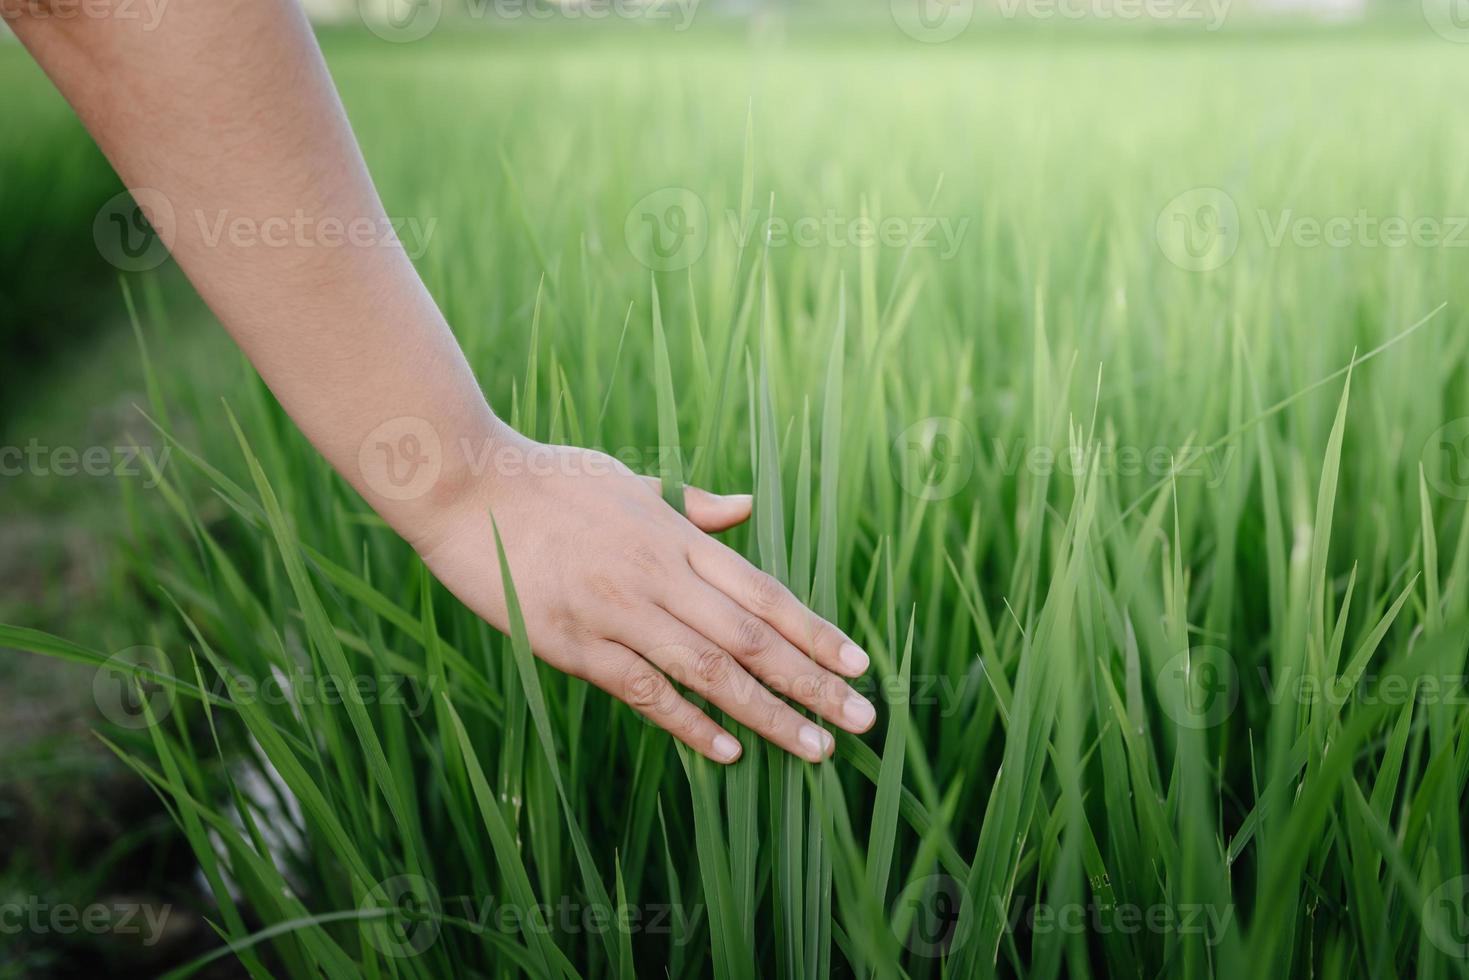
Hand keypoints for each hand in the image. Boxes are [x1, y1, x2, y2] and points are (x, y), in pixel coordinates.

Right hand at [414, 429, 874, 763]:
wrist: (465, 486)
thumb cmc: (548, 481)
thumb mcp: (629, 482)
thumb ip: (691, 505)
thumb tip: (747, 506)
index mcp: (675, 537)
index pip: (764, 593)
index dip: (816, 633)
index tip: (859, 665)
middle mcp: (658, 576)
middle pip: (752, 639)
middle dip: (814, 684)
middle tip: (864, 721)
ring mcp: (617, 613)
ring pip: (710, 672)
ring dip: (769, 714)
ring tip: (817, 748)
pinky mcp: (573, 645)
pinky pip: (644, 691)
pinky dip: (690, 723)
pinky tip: (729, 750)